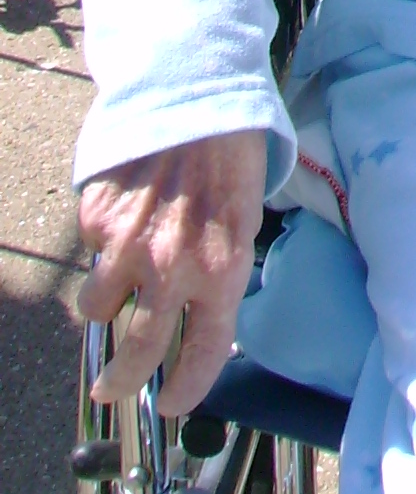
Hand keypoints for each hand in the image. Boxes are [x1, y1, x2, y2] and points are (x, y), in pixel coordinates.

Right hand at [76, 131, 266, 412]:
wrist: (196, 92)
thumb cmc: (232, 153)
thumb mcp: (245, 218)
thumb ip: (218, 270)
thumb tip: (198, 314)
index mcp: (221, 269)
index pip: (203, 353)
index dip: (186, 388)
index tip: (172, 402)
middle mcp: (172, 268)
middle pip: (137, 353)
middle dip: (122, 380)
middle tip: (114, 387)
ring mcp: (128, 247)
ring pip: (98, 308)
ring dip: (107, 301)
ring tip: (123, 278)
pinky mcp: (97, 221)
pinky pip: (91, 254)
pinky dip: (103, 247)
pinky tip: (127, 215)